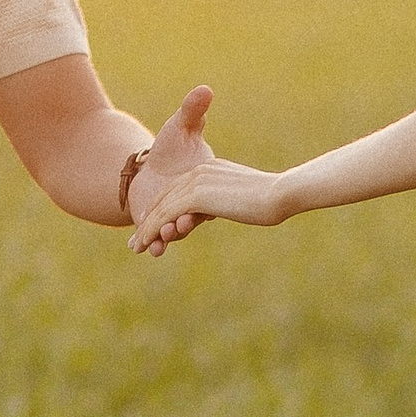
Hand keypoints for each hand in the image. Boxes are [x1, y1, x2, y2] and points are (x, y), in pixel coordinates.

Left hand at [123, 84, 220, 244]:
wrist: (143, 167)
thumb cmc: (170, 146)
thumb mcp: (180, 126)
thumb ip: (192, 110)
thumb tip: (205, 89)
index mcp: (201, 177)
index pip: (200, 193)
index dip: (197, 207)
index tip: (188, 215)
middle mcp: (191, 196)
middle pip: (185, 212)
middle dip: (177, 224)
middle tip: (170, 232)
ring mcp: (176, 211)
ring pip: (170, 224)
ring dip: (163, 235)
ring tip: (155, 246)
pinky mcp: (159, 221)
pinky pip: (157, 230)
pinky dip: (152, 240)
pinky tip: (144, 248)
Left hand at [130, 149, 293, 255]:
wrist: (281, 192)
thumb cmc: (274, 199)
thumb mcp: (251, 197)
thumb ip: (237, 199)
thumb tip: (246, 205)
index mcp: (210, 169)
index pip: (179, 189)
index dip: (164, 207)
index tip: (153, 225)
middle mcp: (199, 172)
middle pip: (165, 198)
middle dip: (149, 220)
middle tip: (136, 241)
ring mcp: (195, 183)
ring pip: (161, 209)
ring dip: (145, 230)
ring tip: (135, 247)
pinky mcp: (194, 196)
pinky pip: (164, 216)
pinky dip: (150, 231)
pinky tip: (143, 244)